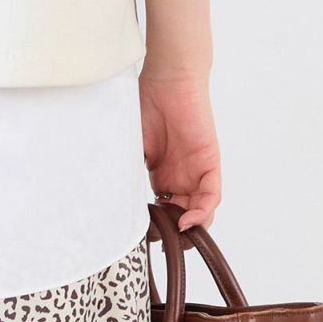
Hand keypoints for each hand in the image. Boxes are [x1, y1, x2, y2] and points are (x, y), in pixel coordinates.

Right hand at [138, 67, 219, 232]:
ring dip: (190, 227)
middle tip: (159, 244)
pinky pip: (211, 195)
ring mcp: (196, 169)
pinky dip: (202, 212)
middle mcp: (181, 174)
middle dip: (173, 232)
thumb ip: (126, 167)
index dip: (156, 224)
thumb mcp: (130, 142)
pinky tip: (187, 221)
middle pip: (183, 213)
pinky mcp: (210, 162)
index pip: (163, 207)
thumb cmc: (145, 101)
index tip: (142, 236)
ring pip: (200, 209)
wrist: (168, 77)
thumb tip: (111, 196)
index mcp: (161, 171)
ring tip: (174, 238)